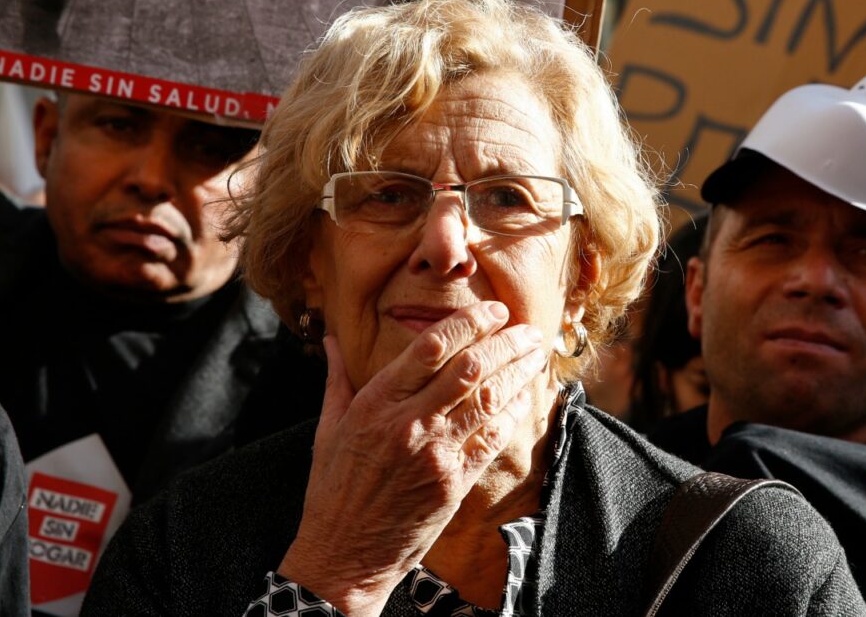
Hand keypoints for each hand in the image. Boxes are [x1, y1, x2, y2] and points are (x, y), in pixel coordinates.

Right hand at [277, 301, 545, 615]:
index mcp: (376, 402)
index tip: (493, 310)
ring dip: (519, 372)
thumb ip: (338, 379)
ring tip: (537, 355)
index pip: (432, 346)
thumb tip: (332, 339)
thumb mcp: (328, 428)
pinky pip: (493, 438)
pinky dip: (513, 414)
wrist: (344, 554)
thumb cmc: (333, 490)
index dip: (469, 322)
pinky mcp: (454, 483)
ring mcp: (434, 453)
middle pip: (471, 367)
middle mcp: (408, 422)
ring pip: (489, 399)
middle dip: (506, 342)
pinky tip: (525, 398)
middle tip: (528, 329)